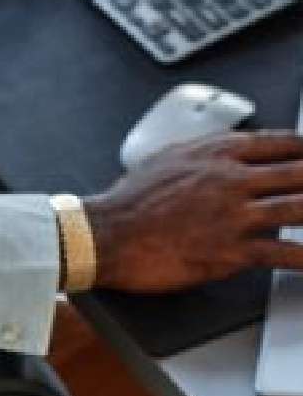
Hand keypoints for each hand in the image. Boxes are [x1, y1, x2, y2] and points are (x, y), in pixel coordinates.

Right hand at [82, 131, 302, 291]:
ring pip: (296, 208)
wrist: (111, 231)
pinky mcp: (232, 250)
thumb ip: (202, 151)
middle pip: (295, 172)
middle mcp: (231, 178)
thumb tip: (219, 148)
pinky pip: (281, 253)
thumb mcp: (169, 156)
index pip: (277, 142)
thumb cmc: (133, 198)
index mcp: (217, 152)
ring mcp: (234, 214)